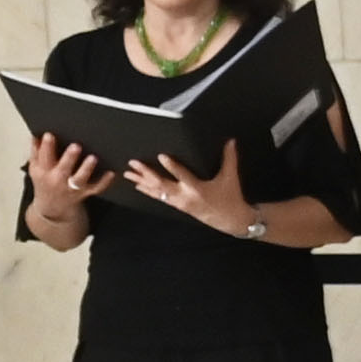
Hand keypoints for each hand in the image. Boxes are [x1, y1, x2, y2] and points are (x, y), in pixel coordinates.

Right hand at [21, 132, 102, 235]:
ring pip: (80, 179)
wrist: (52, 208)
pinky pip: (96, 188)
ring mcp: (72, 187)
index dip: (47, 146)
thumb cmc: (45, 182)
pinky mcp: (85, 192)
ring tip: (93, 158)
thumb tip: (36, 134)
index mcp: (43, 171)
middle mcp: (57, 180)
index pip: (44, 157)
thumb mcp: (36, 168)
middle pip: (63, 169)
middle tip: (76, 146)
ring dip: (86, 169)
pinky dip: (104, 182)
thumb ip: (36, 151)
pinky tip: (111, 173)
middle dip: (69, 158)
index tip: (50, 135)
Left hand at [124, 142, 252, 233]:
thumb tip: (231, 141)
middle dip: (146, 174)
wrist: (230, 220)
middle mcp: (185, 196)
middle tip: (134, 164)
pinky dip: (148, 191)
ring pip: (157, 192)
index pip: (182, 175)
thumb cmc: (230, 198)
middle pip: (162, 185)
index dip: (172, 166)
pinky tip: (139, 186)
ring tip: (129, 174)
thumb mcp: (230, 177)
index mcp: (198, 189)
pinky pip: (160, 198)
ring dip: (142, 182)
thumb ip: (229, 158)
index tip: (161, 156)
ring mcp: (179, 202)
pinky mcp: (178, 206)